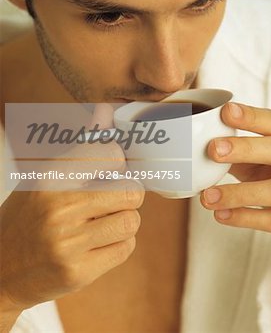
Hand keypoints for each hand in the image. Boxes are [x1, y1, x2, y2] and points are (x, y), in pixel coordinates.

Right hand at [0, 104, 144, 313]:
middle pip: (131, 190)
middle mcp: (59, 205)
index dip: (118, 163)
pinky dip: (119, 244)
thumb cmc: (27, 217)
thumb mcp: (44, 176)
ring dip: (123, 221)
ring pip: (132, 220)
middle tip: (112, 199)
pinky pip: (126, 248)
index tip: (112, 171)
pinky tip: (98, 243)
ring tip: (102, 222)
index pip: (111, 153)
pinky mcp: (77, 271)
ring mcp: (68, 241)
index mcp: (50, 175)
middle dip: (128, 194)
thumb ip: (81, 147)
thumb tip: (106, 110)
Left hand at [201, 102, 270, 256]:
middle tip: (214, 149)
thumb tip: (198, 146)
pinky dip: (246, 218)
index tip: (227, 112)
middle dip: (247, 148)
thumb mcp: (261, 161)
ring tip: (208, 196)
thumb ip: (239, 152)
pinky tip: (222, 214)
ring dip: (239, 193)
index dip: (253, 117)